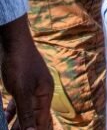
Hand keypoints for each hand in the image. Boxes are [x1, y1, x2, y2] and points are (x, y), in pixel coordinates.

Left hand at [0, 14, 53, 129]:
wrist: (12, 42)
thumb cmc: (19, 64)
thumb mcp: (22, 90)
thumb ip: (26, 112)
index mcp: (45, 93)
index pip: (42, 120)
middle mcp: (40, 92)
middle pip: (33, 117)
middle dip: (24, 128)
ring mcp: (30, 88)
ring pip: (24, 111)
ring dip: (16, 123)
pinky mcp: (20, 85)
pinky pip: (17, 104)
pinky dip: (11, 112)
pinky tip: (4, 118)